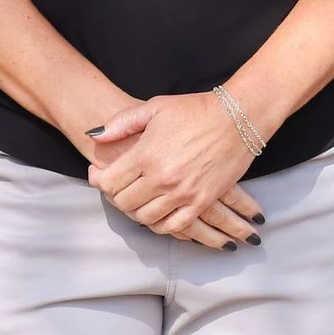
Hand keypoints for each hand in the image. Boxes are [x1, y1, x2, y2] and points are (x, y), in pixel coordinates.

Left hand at [87, 95, 263, 250]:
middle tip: (119, 186)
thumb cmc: (196, 110)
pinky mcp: (201, 202)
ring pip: (145, 218)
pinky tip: (159, 212)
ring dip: (137, 210)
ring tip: (138, 198)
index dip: (98, 179)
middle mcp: (161, 179)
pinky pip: (173, 226)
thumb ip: (121, 123)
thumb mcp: (154, 107)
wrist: (238, 117)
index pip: (108, 182)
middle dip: (116, 195)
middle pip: (124, 203)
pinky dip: (161, 224)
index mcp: (146, 155)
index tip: (100, 173)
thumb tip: (95, 136)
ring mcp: (182, 194)